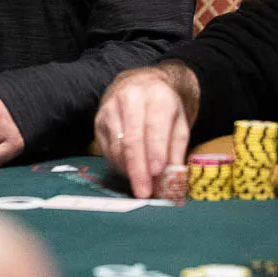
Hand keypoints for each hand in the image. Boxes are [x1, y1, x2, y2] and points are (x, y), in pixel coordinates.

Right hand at [95, 63, 198, 197]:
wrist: (139, 85)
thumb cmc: (163, 108)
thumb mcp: (179, 123)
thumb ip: (177, 150)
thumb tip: (173, 179)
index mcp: (156, 95)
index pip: (154, 126)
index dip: (155, 150)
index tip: (157, 173)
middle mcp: (130, 98)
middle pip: (132, 139)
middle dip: (138, 169)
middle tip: (144, 191)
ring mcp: (110, 108)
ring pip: (117, 146)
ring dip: (128, 170)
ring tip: (140, 185)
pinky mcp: (98, 120)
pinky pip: (106, 149)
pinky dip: (118, 165)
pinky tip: (129, 171)